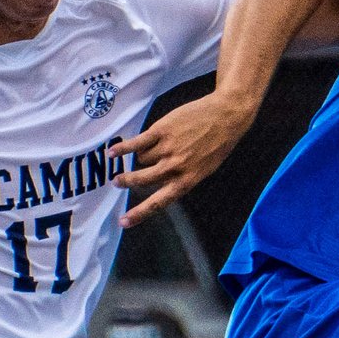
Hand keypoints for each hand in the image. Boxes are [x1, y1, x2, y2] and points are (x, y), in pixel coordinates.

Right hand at [113, 91, 258, 228]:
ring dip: (144, 155)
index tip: (124, 222)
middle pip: (142, 180)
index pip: (159, 202)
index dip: (139, 213)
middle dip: (127, 182)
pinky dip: (122, 148)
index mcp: (187, 181)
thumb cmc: (217, 143)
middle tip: (117, 182)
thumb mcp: (205, 170)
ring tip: (155, 146)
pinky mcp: (161, 131)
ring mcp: (168, 148)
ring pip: (143, 159)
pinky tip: (112, 152)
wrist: (226, 115)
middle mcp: (175, 167)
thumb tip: (159, 185)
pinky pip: (136, 143)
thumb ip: (182, 179)